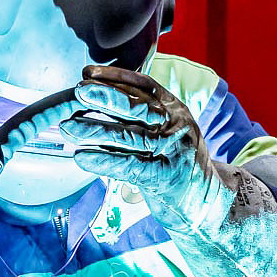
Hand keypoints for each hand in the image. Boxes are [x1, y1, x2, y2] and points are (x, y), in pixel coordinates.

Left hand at [62, 64, 276, 276]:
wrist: (209, 204)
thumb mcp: (167, 134)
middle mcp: (177, 126)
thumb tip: (97, 99)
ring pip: (127, 136)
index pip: (145, 85)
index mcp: (177, 110)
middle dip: (105, 97)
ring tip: (67, 127)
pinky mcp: (166, 177)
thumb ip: (141, 119)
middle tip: (77, 92)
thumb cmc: (177, 166)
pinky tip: (82, 157)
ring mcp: (173, 151)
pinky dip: (103, 161)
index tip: (88, 72)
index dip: (115, 77)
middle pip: (136, 107)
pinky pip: (128, 166)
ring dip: (94, 130)